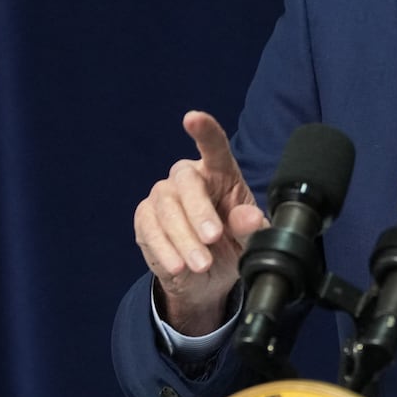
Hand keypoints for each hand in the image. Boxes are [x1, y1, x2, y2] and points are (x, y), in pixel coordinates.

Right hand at [133, 110, 267, 334]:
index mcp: (221, 173)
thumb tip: (250, 217)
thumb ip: (251, 227)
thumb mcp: (250, 239)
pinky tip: (179, 266)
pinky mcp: (145, 219)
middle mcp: (189, 178)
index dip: (204, 131)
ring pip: (167, 209)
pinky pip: (149, 229)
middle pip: (187, 182)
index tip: (193, 118)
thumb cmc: (232, 244)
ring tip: (202, 264)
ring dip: (185, 239)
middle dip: (199, 212)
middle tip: (213, 238)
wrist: (207, 277)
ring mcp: (164, 196)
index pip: (214, 147)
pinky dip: (165, 250)